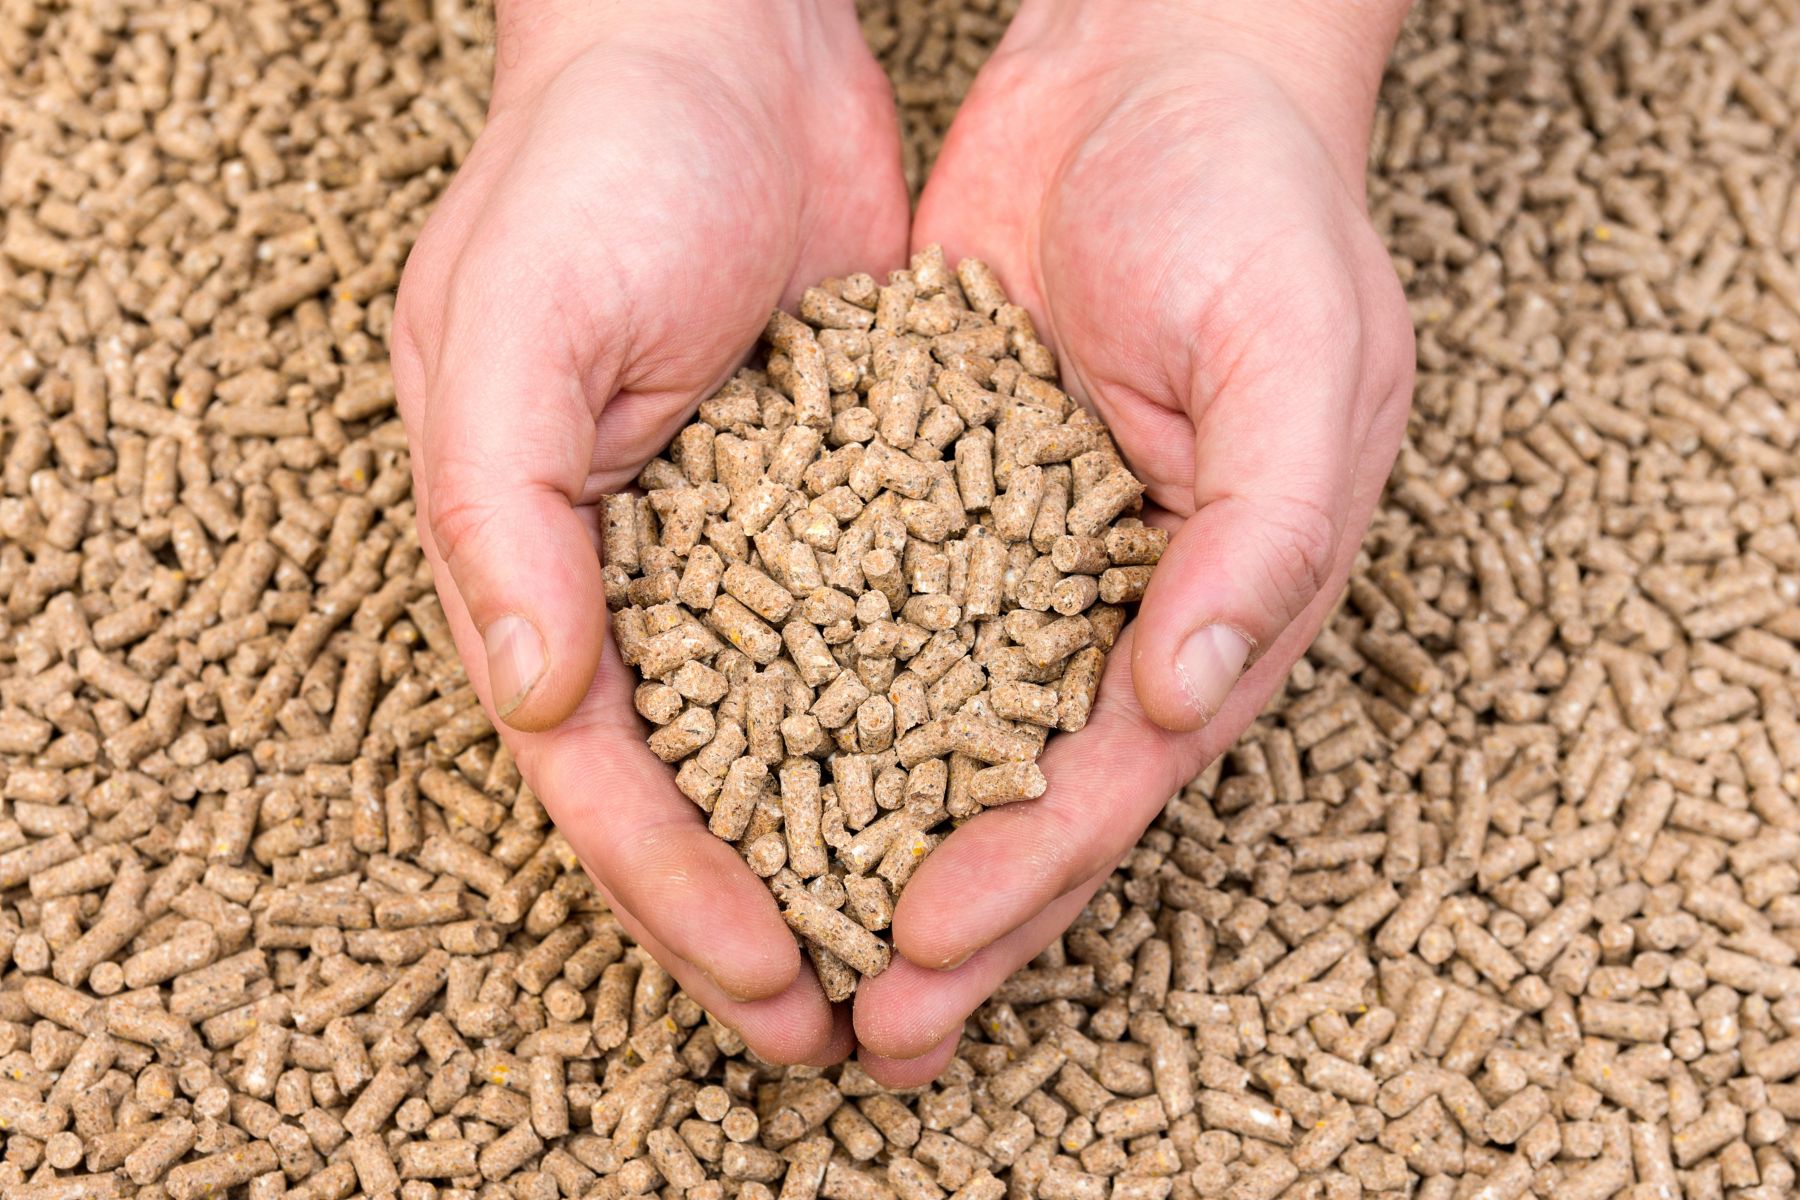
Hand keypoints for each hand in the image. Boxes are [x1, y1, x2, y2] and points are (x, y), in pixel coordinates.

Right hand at [392, 0, 908, 1063]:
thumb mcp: (510, 322)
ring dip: (847, 848)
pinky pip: (887, 633)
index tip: (761, 978)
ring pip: (796, 733)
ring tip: (917, 952)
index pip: (599, 765)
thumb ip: (500, 512)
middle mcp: (637, 573)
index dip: (671, 885)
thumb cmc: (590, 166)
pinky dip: (919, 722)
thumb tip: (531, 697)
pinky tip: (981, 792)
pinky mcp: (846, 492)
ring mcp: (748, 540)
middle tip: (834, 1033)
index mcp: (535, 558)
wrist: (718, 41)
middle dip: (755, 911)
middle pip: (694, 785)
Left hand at [851, 0, 1414, 1081]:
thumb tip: (1186, 696)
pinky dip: (814, 690)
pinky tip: (745, 758)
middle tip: (858, 1029)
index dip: (1022, 876)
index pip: (1112, 775)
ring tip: (791, 940)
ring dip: (867, 835)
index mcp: (1221, 598)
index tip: (920, 951)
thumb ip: (1263, 529)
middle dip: (945, 912)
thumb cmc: (1259, 199)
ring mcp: (1020, 548)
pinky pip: (868, 608)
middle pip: (1018, 790)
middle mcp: (1117, 599)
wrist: (1163, 64)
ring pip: (930, 724)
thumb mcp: (1297, 353)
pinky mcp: (932, 483)